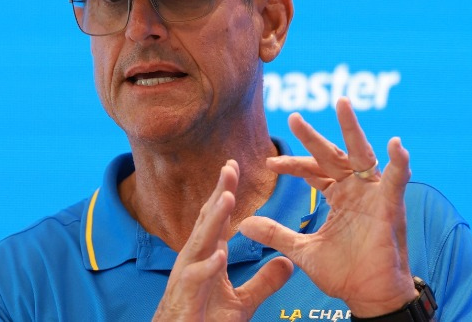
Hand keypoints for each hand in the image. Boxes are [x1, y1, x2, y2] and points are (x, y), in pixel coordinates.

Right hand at [153, 160, 293, 320]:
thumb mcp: (241, 302)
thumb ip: (263, 282)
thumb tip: (286, 264)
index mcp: (207, 257)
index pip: (217, 220)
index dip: (225, 194)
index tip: (234, 168)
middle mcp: (194, 260)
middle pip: (207, 221)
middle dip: (218, 193)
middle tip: (230, 167)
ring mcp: (187, 276)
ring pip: (200, 243)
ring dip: (214, 220)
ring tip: (228, 197)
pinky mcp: (185, 296)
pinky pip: (195, 278)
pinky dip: (207, 266)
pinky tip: (219, 253)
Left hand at [239, 98, 416, 317]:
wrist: (367, 296)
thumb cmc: (343, 273)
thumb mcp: (302, 250)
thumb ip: (276, 234)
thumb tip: (244, 224)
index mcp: (338, 196)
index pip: (312, 171)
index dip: (292, 165)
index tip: (269, 163)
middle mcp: (356, 189)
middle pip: (332, 155)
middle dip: (313, 136)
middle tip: (293, 116)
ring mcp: (374, 195)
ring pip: (362, 154)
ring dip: (353, 129)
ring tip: (343, 104)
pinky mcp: (391, 206)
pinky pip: (397, 179)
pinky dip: (399, 161)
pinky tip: (396, 143)